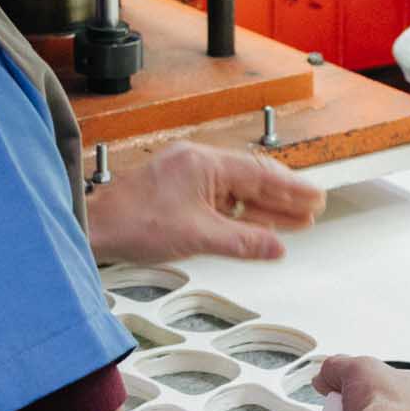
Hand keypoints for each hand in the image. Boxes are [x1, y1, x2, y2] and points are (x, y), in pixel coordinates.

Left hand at [86, 142, 325, 265]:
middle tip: (314, 209)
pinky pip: (221, 203)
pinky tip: (260, 226)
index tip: (315, 198)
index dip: (292, 189)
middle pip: (252, 181)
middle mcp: (197, 164)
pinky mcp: (179, 194)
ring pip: (237, 194)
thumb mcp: (197, 236)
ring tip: (296, 221)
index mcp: (203, 163)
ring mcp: (188, 178)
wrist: (94, 227)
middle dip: (285, 198)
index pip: (260, 175)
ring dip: (266, 209)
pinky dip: (242, 215)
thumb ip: (242, 242)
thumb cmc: (131, 222)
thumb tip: (275, 247)